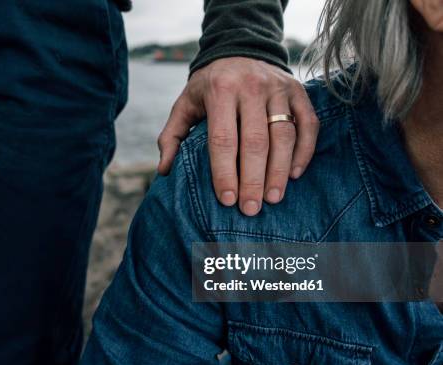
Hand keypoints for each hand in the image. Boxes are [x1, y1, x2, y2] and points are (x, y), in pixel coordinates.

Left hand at [157, 57, 318, 215]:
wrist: (240, 49)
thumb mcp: (185, 104)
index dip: (225, 171)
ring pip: (284, 134)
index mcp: (219, 91)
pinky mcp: (298, 91)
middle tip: (251, 209)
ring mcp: (278, 88)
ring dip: (279, 170)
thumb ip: (172, 136)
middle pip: (255, 141)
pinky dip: (304, 151)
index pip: (223, 138)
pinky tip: (294, 174)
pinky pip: (308, 124)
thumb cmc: (209, 86)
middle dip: (253, 179)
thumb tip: (165, 170)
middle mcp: (251, 87)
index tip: (226, 199)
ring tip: (273, 198)